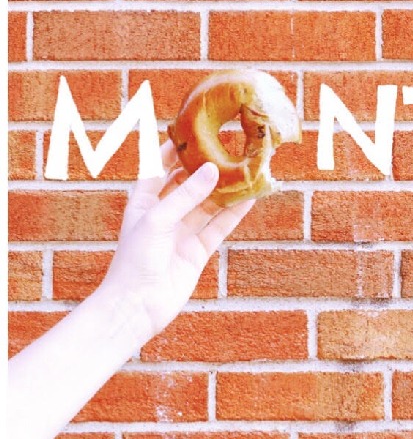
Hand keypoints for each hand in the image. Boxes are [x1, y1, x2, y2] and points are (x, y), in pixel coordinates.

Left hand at [97, 142, 254, 349]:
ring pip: (208, 204)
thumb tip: (212, 168)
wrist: (136, 307)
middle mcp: (163, 214)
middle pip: (187, 184)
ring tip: (246, 168)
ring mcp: (181, 233)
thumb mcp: (158, 219)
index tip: (194, 131)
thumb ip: (186, 194)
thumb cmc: (135, 261)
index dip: (172, 150)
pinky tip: (251, 197)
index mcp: (143, 203)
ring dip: (225, 189)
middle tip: (228, 146)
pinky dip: (235, 212)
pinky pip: (219, 226)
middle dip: (205, 167)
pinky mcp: (197, 251)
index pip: (157, 168)